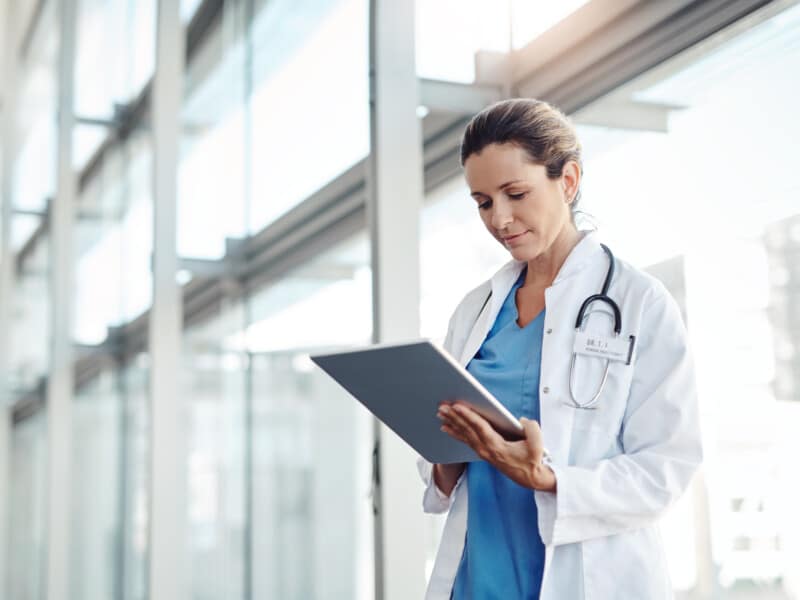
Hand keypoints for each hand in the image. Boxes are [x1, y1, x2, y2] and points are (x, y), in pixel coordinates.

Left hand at [437, 401, 555, 491]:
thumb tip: (522, 420)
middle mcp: (486, 450)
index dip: (468, 416)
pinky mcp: (483, 452)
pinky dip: (455, 432)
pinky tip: (446, 427)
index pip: (480, 428)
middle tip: (442, 406)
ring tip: (440, 413)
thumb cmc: (532, 460)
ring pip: (464, 434)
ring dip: (452, 422)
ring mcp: (483, 452)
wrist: (530, 478)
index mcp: (497, 447)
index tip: (457, 406)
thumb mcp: (538, 445)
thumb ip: (532, 430)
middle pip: (467, 430)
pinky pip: (466, 440)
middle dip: (454, 417)